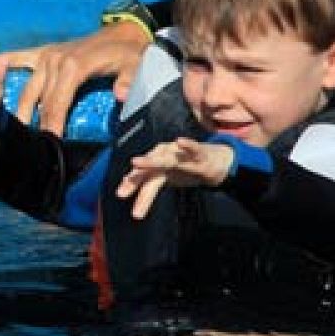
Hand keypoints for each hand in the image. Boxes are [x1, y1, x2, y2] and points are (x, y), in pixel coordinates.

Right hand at [0, 19, 150, 135]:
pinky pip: (17, 59)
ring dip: (19, 112)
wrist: (123, 32)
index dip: (51, 126)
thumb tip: (120, 96)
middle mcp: (54, 61)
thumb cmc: (129, 53)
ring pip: (26, 90)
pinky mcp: (43, 52)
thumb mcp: (136, 66)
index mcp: (74, 67)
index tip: (48, 145)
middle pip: (39, 101)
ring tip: (14, 133)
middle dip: (34, 126)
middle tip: (31, 149)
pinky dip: (0, 64)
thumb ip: (129, 81)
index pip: (56, 103)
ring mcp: (46, 56)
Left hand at [113, 137, 233, 219]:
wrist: (214, 161)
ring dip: (151, 161)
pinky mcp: (200, 154)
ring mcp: (181, 154)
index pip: (141, 176)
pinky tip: (180, 141)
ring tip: (136, 162)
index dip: (131, 185)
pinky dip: (188, 145)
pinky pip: (194, 148)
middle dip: (135, 179)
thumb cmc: (185, 168)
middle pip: (149, 171)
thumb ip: (146, 184)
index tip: (120, 194)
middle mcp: (165, 157)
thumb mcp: (165, 178)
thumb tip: (123, 188)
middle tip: (122, 190)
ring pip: (166, 160)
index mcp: (156, 165)